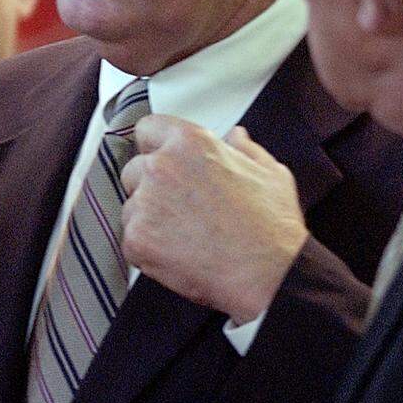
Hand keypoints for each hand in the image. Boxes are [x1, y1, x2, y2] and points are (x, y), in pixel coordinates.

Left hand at [120, 116, 309, 324]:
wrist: (269, 274)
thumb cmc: (271, 227)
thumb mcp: (270, 172)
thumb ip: (245, 149)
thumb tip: (235, 137)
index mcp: (190, 143)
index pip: (148, 129)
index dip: (156, 146)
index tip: (163, 160)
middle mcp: (162, 167)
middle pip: (134, 169)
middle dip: (151, 186)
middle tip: (180, 207)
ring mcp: (146, 203)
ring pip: (131, 206)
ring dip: (148, 219)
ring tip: (184, 235)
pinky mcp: (138, 239)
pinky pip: (130, 239)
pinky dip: (148, 249)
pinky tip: (178, 253)